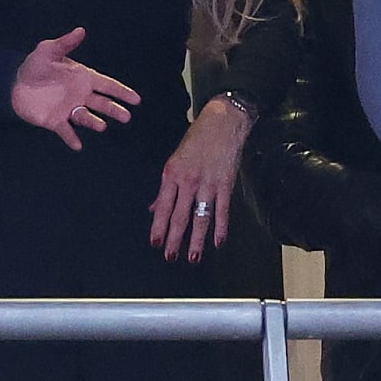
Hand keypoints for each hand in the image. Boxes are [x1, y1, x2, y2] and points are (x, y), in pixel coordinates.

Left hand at [10, 28, 138, 150]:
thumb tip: (81, 30)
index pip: (107, 85)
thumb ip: (65, 43)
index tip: (136, 99)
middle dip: (114, 110)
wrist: (14, 83)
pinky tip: (77, 145)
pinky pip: (66, 131)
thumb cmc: (35, 66)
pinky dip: (71, 138)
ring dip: (94, 122)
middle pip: (102, 104)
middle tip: (126, 116)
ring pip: (86, 117)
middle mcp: (80, 95)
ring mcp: (69, 109)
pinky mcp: (56, 121)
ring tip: (101, 126)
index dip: (121, 92)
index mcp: (83, 78)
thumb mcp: (48, 51)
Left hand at [149, 95, 251, 261]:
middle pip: (180, 216)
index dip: (158, 227)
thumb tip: (155, 208)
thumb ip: (166, 188)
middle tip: (170, 257)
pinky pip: (222, 210)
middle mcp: (188, 180)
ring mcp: (208, 183)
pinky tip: (218, 242)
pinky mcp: (226, 184)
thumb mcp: (174, 160)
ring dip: (196, 240)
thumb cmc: (196, 140)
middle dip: (174, 239)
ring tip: (192, 257)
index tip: (155, 243)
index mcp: (172, 174)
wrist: (221, 123)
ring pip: (200, 217)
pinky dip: (221, 228)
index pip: (163, 207)